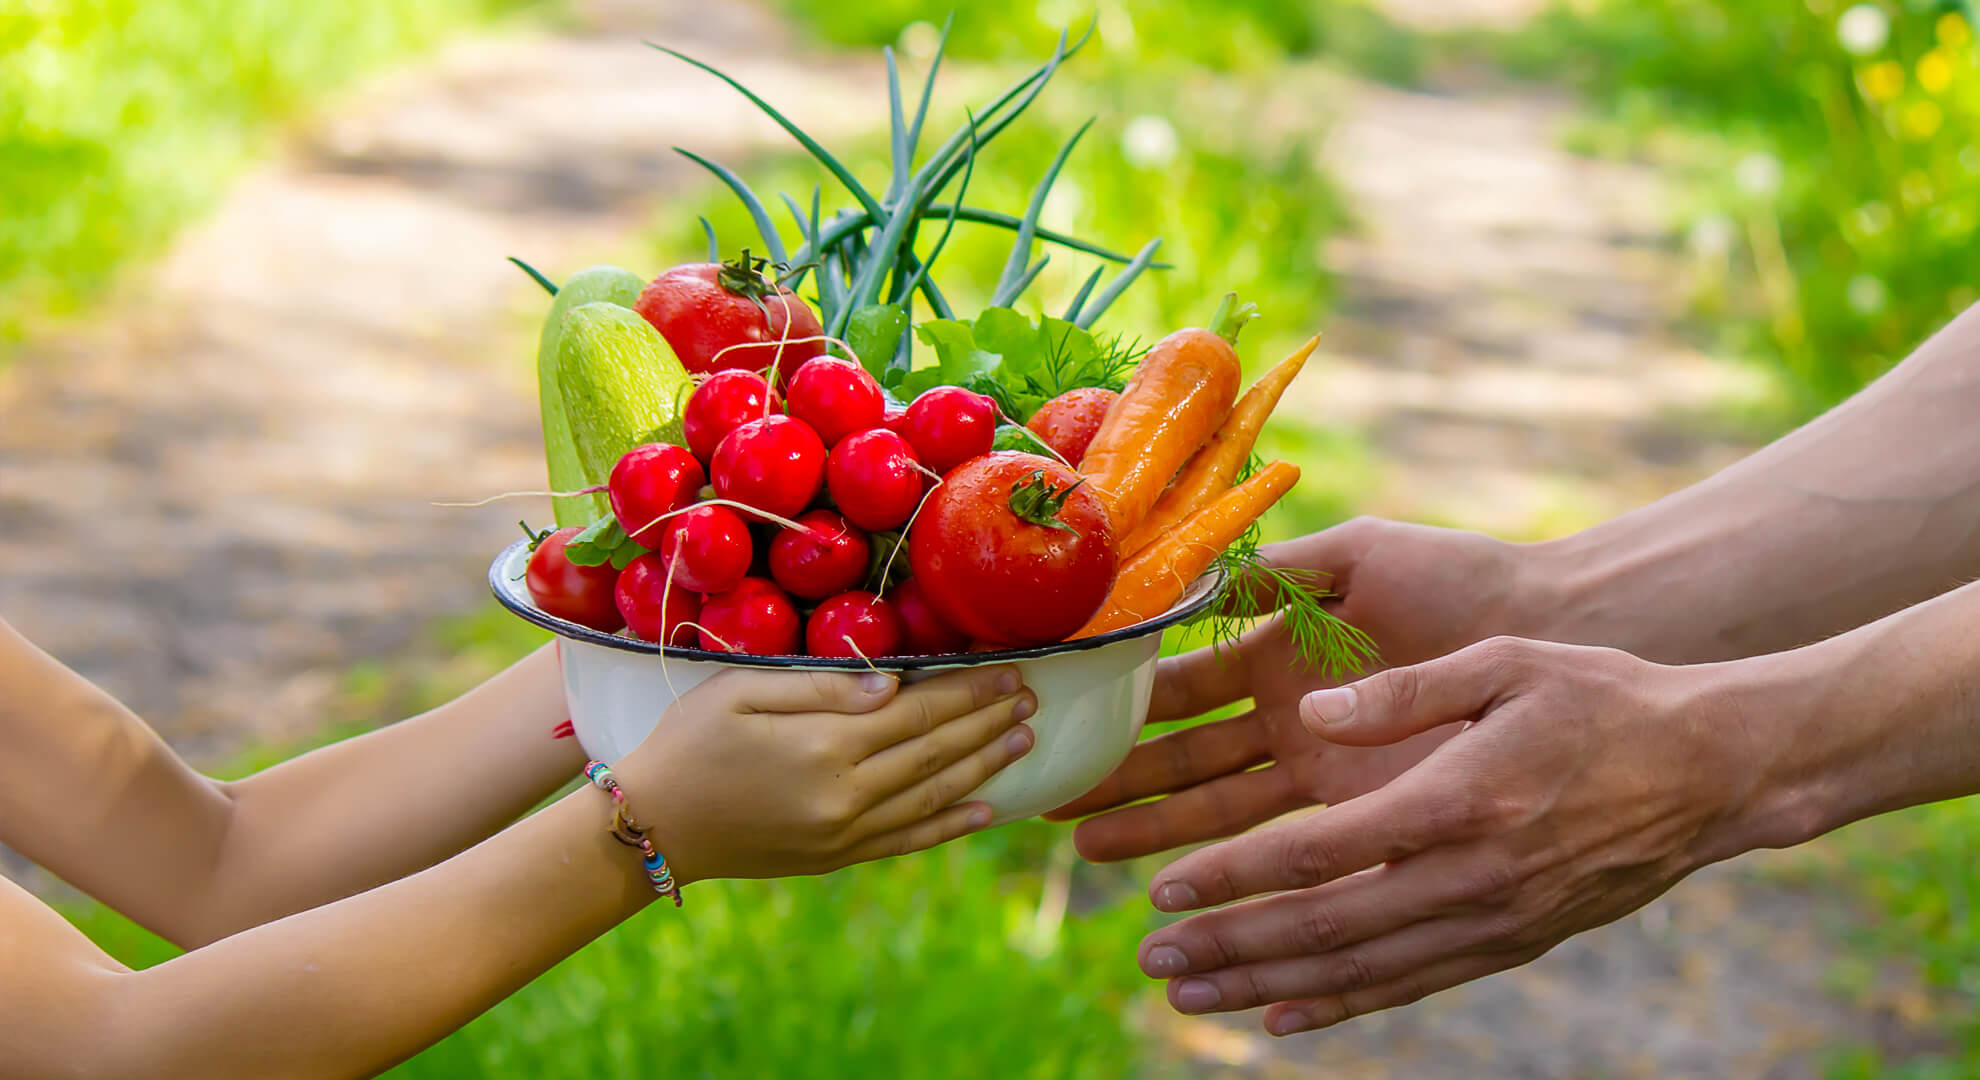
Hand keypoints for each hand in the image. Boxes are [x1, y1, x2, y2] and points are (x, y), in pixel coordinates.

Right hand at [622, 666, 1035, 881]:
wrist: (651, 826)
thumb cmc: (687, 743)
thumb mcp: (739, 692)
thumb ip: (820, 687)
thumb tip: (892, 684)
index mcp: (825, 744)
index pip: (918, 711)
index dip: (968, 691)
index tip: (1006, 671)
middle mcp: (845, 793)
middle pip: (935, 751)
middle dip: (987, 723)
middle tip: (1030, 697)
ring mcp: (843, 832)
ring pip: (932, 796)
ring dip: (984, 768)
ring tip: (1023, 741)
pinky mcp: (835, 858)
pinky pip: (908, 841)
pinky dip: (950, 825)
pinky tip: (986, 810)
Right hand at [1049, 518, 1535, 859]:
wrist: (1550, 629)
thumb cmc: (1459, 578)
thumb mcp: (1358, 555)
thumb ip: (1276, 571)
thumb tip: (1188, 578)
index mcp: (1275, 649)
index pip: (1180, 684)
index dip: (1123, 702)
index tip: (1065, 714)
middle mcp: (1284, 713)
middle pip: (1181, 755)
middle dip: (1117, 778)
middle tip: (1049, 799)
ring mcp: (1317, 765)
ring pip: (1214, 804)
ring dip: (1151, 827)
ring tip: (1088, 847)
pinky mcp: (1356, 806)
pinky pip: (1278, 838)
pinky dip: (1225, 862)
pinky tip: (1178, 882)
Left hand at [1132, 637, 1787, 1035]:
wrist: (1715, 769)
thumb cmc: (1604, 698)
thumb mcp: (1504, 664)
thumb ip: (1401, 690)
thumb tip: (1311, 711)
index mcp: (1457, 800)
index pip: (1318, 855)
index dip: (1235, 877)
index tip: (1167, 891)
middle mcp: (1471, 876)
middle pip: (1325, 929)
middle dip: (1231, 947)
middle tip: (1153, 959)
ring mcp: (1494, 919)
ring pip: (1361, 970)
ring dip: (1268, 985)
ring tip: (1193, 994)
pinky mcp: (1514, 940)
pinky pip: (1413, 983)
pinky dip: (1343, 1005)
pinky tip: (1283, 1015)